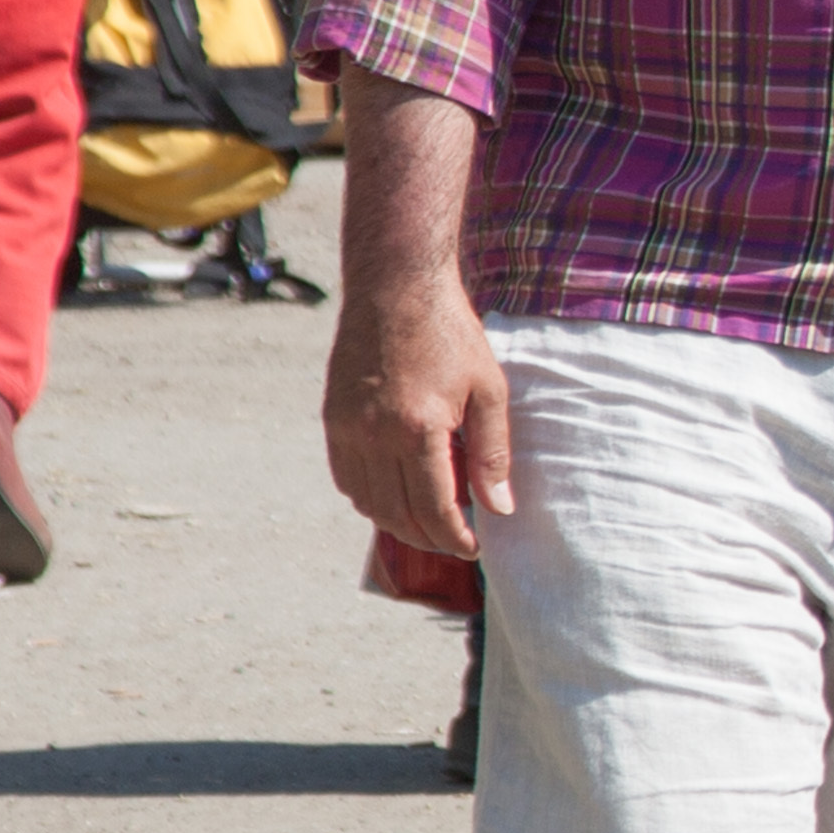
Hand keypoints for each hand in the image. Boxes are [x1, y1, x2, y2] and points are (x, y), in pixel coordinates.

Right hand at [325, 273, 509, 557]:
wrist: (395, 286)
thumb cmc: (449, 333)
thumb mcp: (488, 390)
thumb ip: (493, 453)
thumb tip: (500, 508)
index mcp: (418, 429)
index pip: (434, 510)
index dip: (454, 538)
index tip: (471, 546)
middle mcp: (375, 434)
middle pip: (398, 514)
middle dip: (428, 538)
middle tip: (453, 540)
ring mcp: (348, 427)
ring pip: (367, 502)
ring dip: (396, 522)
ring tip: (427, 523)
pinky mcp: (333, 417)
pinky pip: (346, 477)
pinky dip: (368, 498)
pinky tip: (393, 494)